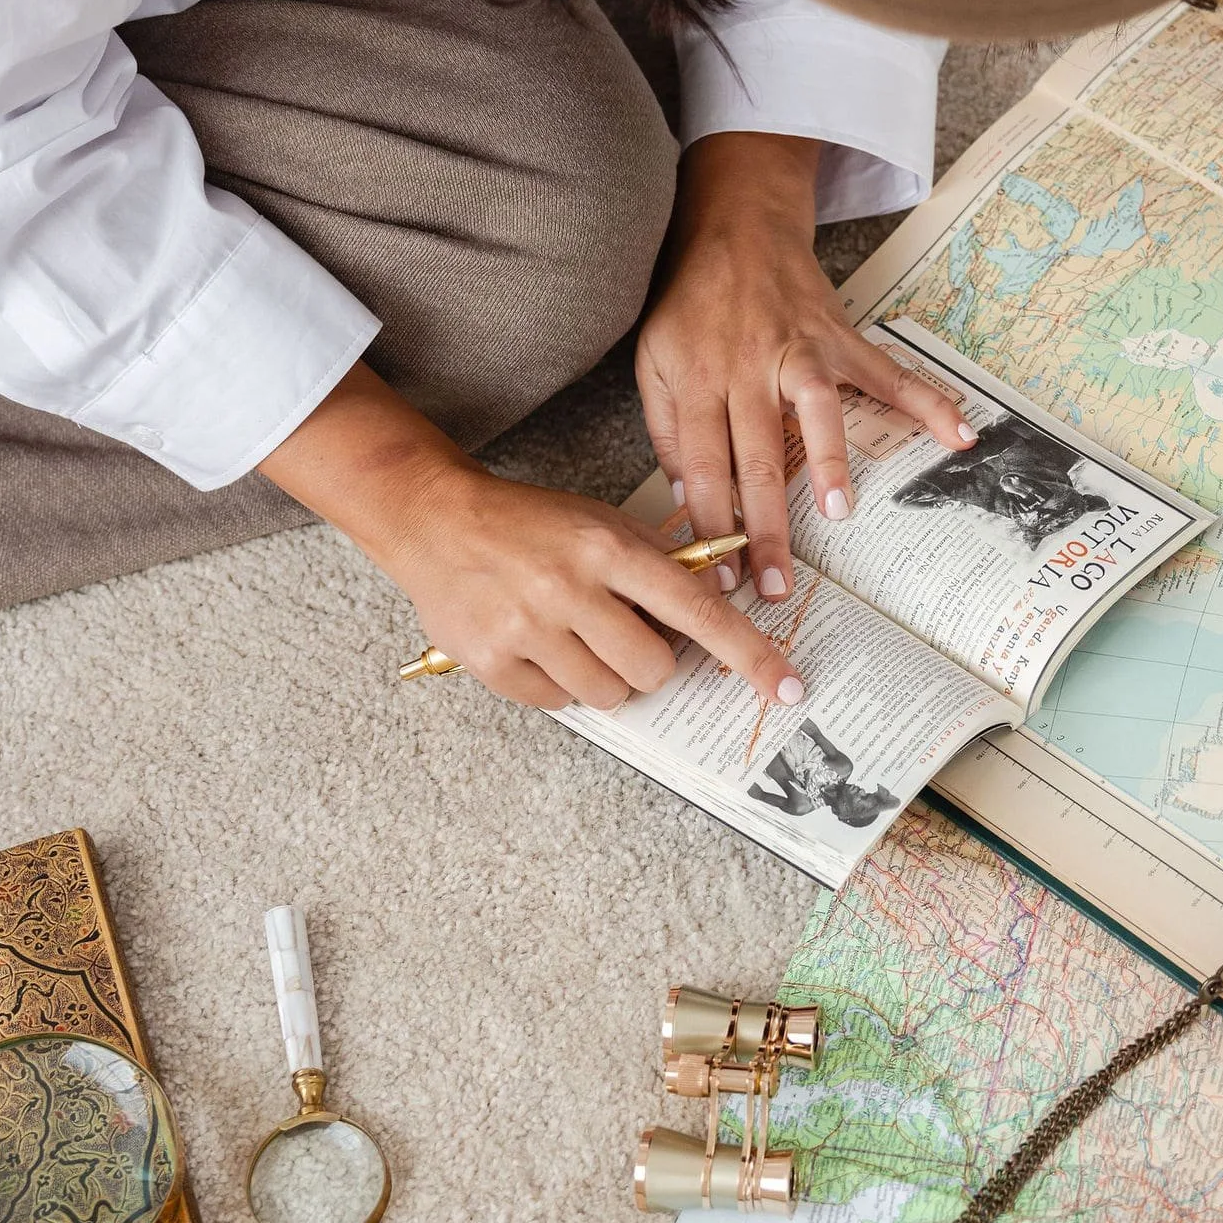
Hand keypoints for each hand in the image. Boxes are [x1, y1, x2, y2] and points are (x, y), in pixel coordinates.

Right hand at [257, 365, 804, 712]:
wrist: (435, 518)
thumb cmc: (531, 523)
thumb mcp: (601, 523)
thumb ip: (656, 567)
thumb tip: (713, 617)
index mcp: (608, 547)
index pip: (698, 612)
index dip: (749, 656)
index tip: (787, 687)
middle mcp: (571, 589)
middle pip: (655, 668)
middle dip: (652, 661)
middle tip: (624, 634)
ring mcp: (529, 630)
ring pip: (610, 695)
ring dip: (608, 678)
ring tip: (578, 640)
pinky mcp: (494, 663)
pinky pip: (560, 704)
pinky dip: (561, 685)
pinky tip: (540, 647)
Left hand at [637, 133, 975, 601]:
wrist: (735, 226)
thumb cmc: (690, 306)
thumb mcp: (654, 363)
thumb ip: (667, 432)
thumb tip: (688, 502)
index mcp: (697, 377)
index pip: (700, 466)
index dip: (709, 526)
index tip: (719, 582)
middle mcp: (749, 365)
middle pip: (755, 455)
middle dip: (764, 526)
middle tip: (772, 584)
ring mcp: (799, 350)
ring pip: (815, 410)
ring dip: (829, 460)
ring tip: (839, 513)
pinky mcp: (840, 339)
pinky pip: (887, 373)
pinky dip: (926, 400)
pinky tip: (959, 433)